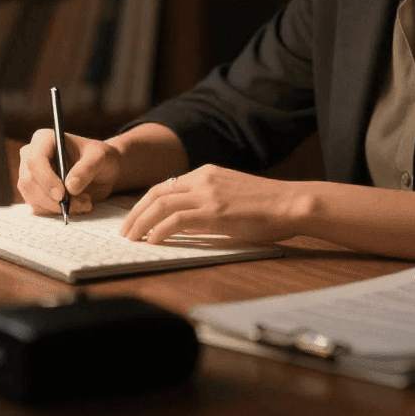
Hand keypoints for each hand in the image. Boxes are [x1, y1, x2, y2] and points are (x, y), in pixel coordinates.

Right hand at [17, 128, 121, 215]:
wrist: (101, 171)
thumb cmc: (99, 158)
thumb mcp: (100, 158)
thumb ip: (87, 169)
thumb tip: (70, 187)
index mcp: (44, 139)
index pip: (35, 160)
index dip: (45, 179)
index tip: (62, 195)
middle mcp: (31, 156)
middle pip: (29, 182)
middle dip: (54, 199)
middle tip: (82, 203)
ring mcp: (29, 176)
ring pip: (33, 198)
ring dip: (59, 207)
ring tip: (85, 202)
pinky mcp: (34, 193)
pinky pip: (39, 208)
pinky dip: (58, 211)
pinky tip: (77, 205)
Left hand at [119, 164, 304, 244]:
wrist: (290, 202)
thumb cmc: (267, 206)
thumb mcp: (231, 195)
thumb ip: (207, 202)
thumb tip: (183, 223)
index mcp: (206, 173)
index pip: (164, 186)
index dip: (144, 204)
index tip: (134, 220)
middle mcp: (203, 179)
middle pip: (156, 193)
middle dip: (135, 214)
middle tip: (124, 233)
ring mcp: (208, 194)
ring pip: (161, 205)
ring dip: (141, 223)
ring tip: (131, 240)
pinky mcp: (214, 212)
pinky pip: (176, 220)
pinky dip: (159, 231)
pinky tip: (152, 242)